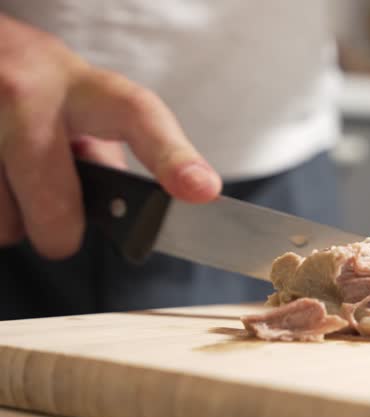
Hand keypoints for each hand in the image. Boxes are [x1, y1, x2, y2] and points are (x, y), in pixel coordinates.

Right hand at [0, 14, 220, 258]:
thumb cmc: (37, 85)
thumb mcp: (84, 102)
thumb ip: (111, 154)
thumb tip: (129, 208)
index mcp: (85, 87)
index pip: (137, 118)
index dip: (173, 159)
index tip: (201, 189)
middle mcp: (27, 94)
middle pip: (58, 211)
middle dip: (60, 228)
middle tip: (56, 208)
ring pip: (7, 225)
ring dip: (13, 217)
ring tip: (13, 174)